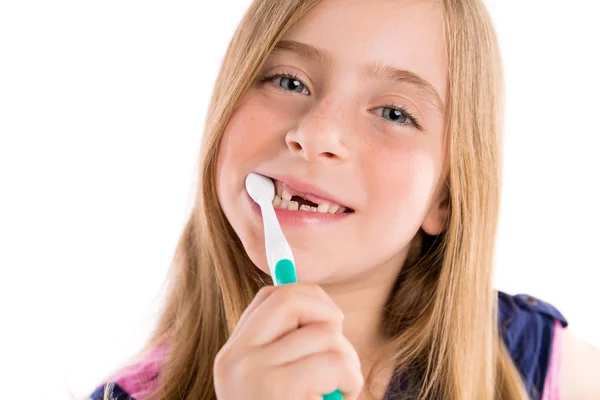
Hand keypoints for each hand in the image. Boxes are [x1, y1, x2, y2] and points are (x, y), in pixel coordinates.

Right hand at [214, 283, 363, 399]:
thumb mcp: (280, 383)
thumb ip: (290, 349)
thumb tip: (324, 308)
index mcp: (234, 354)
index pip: (269, 296)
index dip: (307, 297)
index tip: (330, 319)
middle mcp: (235, 357)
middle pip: (292, 299)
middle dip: (328, 316)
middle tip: (338, 348)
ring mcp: (251, 372)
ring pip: (325, 334)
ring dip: (348, 361)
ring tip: (340, 387)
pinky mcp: (276, 389)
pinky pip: (333, 362)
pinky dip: (350, 380)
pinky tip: (339, 397)